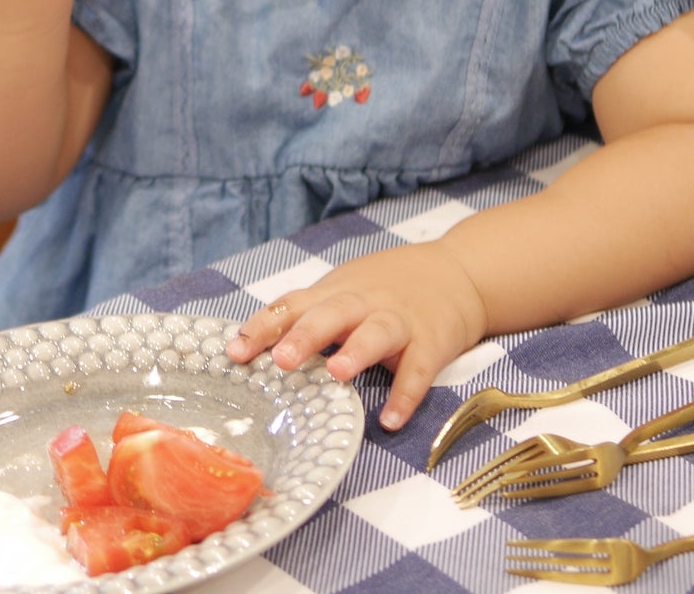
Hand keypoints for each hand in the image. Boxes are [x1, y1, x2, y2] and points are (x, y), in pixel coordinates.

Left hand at [225, 242, 488, 430]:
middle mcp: (365, 303)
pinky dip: (406, 395)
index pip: (293, 305)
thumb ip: (308, 315)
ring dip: (357, 351)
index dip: (264, 328)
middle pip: (333, 313)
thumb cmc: (389, 287)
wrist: (459, 273)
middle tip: (283, 360)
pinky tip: (390, 420)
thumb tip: (251, 349)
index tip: (234, 354)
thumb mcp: (346, 291)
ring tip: (337, 374)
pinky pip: (419, 371)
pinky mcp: (432, 343)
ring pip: (377, 332)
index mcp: (337, 293)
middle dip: (307, 335)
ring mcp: (400, 322)